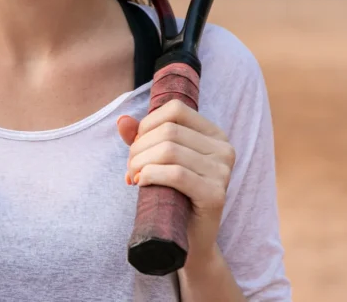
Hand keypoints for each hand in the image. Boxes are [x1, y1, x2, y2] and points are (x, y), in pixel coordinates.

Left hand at [117, 100, 236, 264]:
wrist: (186, 238)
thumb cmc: (170, 193)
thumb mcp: (154, 158)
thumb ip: (140, 137)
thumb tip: (122, 120)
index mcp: (214, 134)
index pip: (175, 109)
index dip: (147, 124)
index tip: (137, 146)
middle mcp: (224, 149)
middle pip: (168, 131)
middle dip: (138, 148)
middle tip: (131, 168)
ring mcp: (223, 173)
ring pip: (168, 150)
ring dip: (140, 163)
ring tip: (134, 177)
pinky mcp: (216, 195)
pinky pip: (175, 174)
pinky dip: (151, 175)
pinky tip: (142, 184)